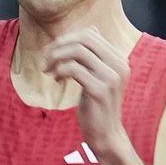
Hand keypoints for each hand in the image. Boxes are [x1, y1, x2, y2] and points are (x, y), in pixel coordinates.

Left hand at [43, 28, 129, 152]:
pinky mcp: (99, 90)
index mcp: (119, 60)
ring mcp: (111, 77)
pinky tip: (57, 80)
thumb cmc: (97, 105)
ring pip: (78, 50)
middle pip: (84, 38)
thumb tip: (91, 29)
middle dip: (60, 45)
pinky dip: (59, 71)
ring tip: (48, 70)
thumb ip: (95, 55)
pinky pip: (73, 69)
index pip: (91, 34)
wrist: (106, 135)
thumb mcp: (99, 76)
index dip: (67, 38)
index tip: (53, 51)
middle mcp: (119, 65)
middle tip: (46, 58)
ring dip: (56, 57)